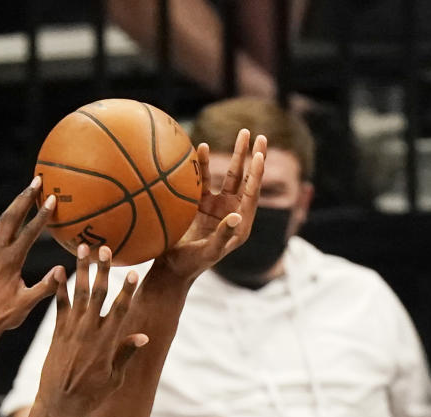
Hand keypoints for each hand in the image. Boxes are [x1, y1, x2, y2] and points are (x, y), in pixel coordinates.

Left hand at [0, 180, 63, 353]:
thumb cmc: (4, 316)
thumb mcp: (27, 304)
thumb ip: (45, 287)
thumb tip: (63, 270)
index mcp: (10, 262)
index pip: (28, 232)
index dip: (41, 215)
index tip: (52, 199)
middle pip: (12, 217)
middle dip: (25, 197)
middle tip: (38, 179)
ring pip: (3, 220)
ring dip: (16, 204)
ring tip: (28, 190)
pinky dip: (7, 218)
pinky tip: (12, 215)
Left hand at [38, 245, 146, 416]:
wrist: (59, 405)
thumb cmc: (90, 396)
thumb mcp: (114, 379)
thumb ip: (126, 355)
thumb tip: (144, 337)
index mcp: (108, 342)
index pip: (120, 310)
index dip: (127, 290)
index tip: (133, 272)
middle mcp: (90, 332)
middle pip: (98, 295)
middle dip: (103, 271)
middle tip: (105, 248)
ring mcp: (72, 331)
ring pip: (78, 294)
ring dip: (81, 270)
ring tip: (83, 249)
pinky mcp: (57, 333)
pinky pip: (59, 306)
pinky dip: (59, 288)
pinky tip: (59, 270)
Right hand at [148, 128, 266, 286]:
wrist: (171, 269)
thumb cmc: (191, 265)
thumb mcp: (209, 252)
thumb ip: (223, 235)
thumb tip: (236, 217)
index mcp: (240, 225)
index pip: (252, 194)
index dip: (256, 174)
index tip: (259, 154)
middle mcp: (232, 212)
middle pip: (245, 180)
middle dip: (251, 157)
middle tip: (258, 135)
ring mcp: (217, 207)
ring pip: (229, 176)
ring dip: (236, 156)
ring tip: (243, 134)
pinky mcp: (200, 205)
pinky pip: (205, 180)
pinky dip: (204, 164)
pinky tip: (202, 146)